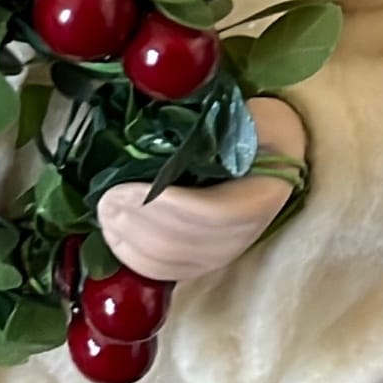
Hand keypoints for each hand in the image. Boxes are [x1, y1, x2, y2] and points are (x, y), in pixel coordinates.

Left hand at [96, 97, 305, 282]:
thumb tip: (172, 111)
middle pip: (187, 242)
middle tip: (105, 201)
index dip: (167, 206)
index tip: (124, 189)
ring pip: (174, 261)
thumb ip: (222, 119)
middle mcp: (247, 232)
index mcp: (262, 191)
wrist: (277, 155)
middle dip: (139, 223)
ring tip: (105, 216)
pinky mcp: (207, 261)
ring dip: (132, 241)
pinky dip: (137, 258)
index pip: (214, 213)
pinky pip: (168, 271)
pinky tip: (115, 237)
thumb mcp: (253, 116)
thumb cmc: (259, 130)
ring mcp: (227, 251)